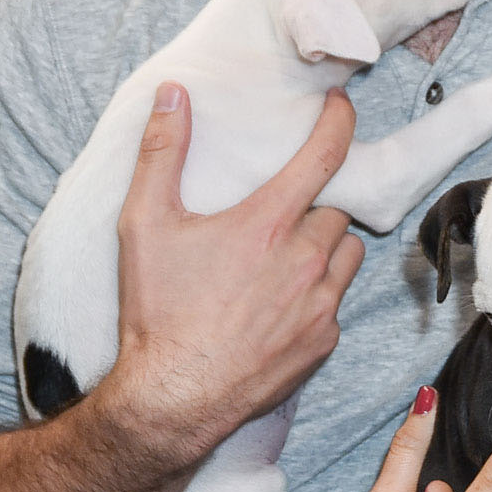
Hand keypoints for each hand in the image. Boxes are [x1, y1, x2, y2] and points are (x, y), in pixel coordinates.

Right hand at [100, 85, 364, 462]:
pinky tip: (280, 306)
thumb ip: (160, 152)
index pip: (325, 154)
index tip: (341, 106)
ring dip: (325, 248)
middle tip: (276, 219)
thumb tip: (173, 94)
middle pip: (334, 208)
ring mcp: (321, 302)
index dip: (339, 122)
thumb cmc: (157, 311)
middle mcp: (305, 258)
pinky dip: (318, 295)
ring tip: (283, 260)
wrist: (173, 397)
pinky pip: (337, 301)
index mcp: (267, 223)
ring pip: (346, 253)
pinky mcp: (325, 340)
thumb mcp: (145, 224)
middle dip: (312, 207)